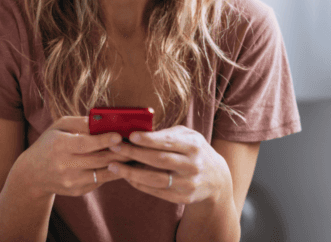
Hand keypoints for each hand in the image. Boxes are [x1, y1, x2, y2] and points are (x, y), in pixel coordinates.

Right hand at [14, 116, 133, 198]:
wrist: (32, 174)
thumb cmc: (49, 143)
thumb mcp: (59, 126)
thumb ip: (80, 122)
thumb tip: (102, 119)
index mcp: (59, 146)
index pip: (85, 144)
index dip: (103, 140)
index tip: (119, 135)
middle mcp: (65, 166)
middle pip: (98, 160)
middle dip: (119, 152)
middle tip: (135, 144)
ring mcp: (71, 182)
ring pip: (102, 173)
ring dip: (120, 164)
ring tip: (134, 154)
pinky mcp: (77, 191)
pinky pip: (99, 181)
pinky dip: (112, 172)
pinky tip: (123, 164)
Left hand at [106, 125, 230, 204]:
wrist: (217, 179)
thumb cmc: (195, 150)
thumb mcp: (188, 136)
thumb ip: (168, 133)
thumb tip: (139, 131)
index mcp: (193, 145)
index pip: (168, 142)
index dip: (148, 139)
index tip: (130, 135)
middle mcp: (192, 165)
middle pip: (159, 160)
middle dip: (134, 153)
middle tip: (114, 147)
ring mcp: (188, 183)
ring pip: (155, 179)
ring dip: (131, 173)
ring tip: (113, 166)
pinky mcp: (183, 198)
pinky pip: (156, 192)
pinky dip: (139, 184)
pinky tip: (126, 177)